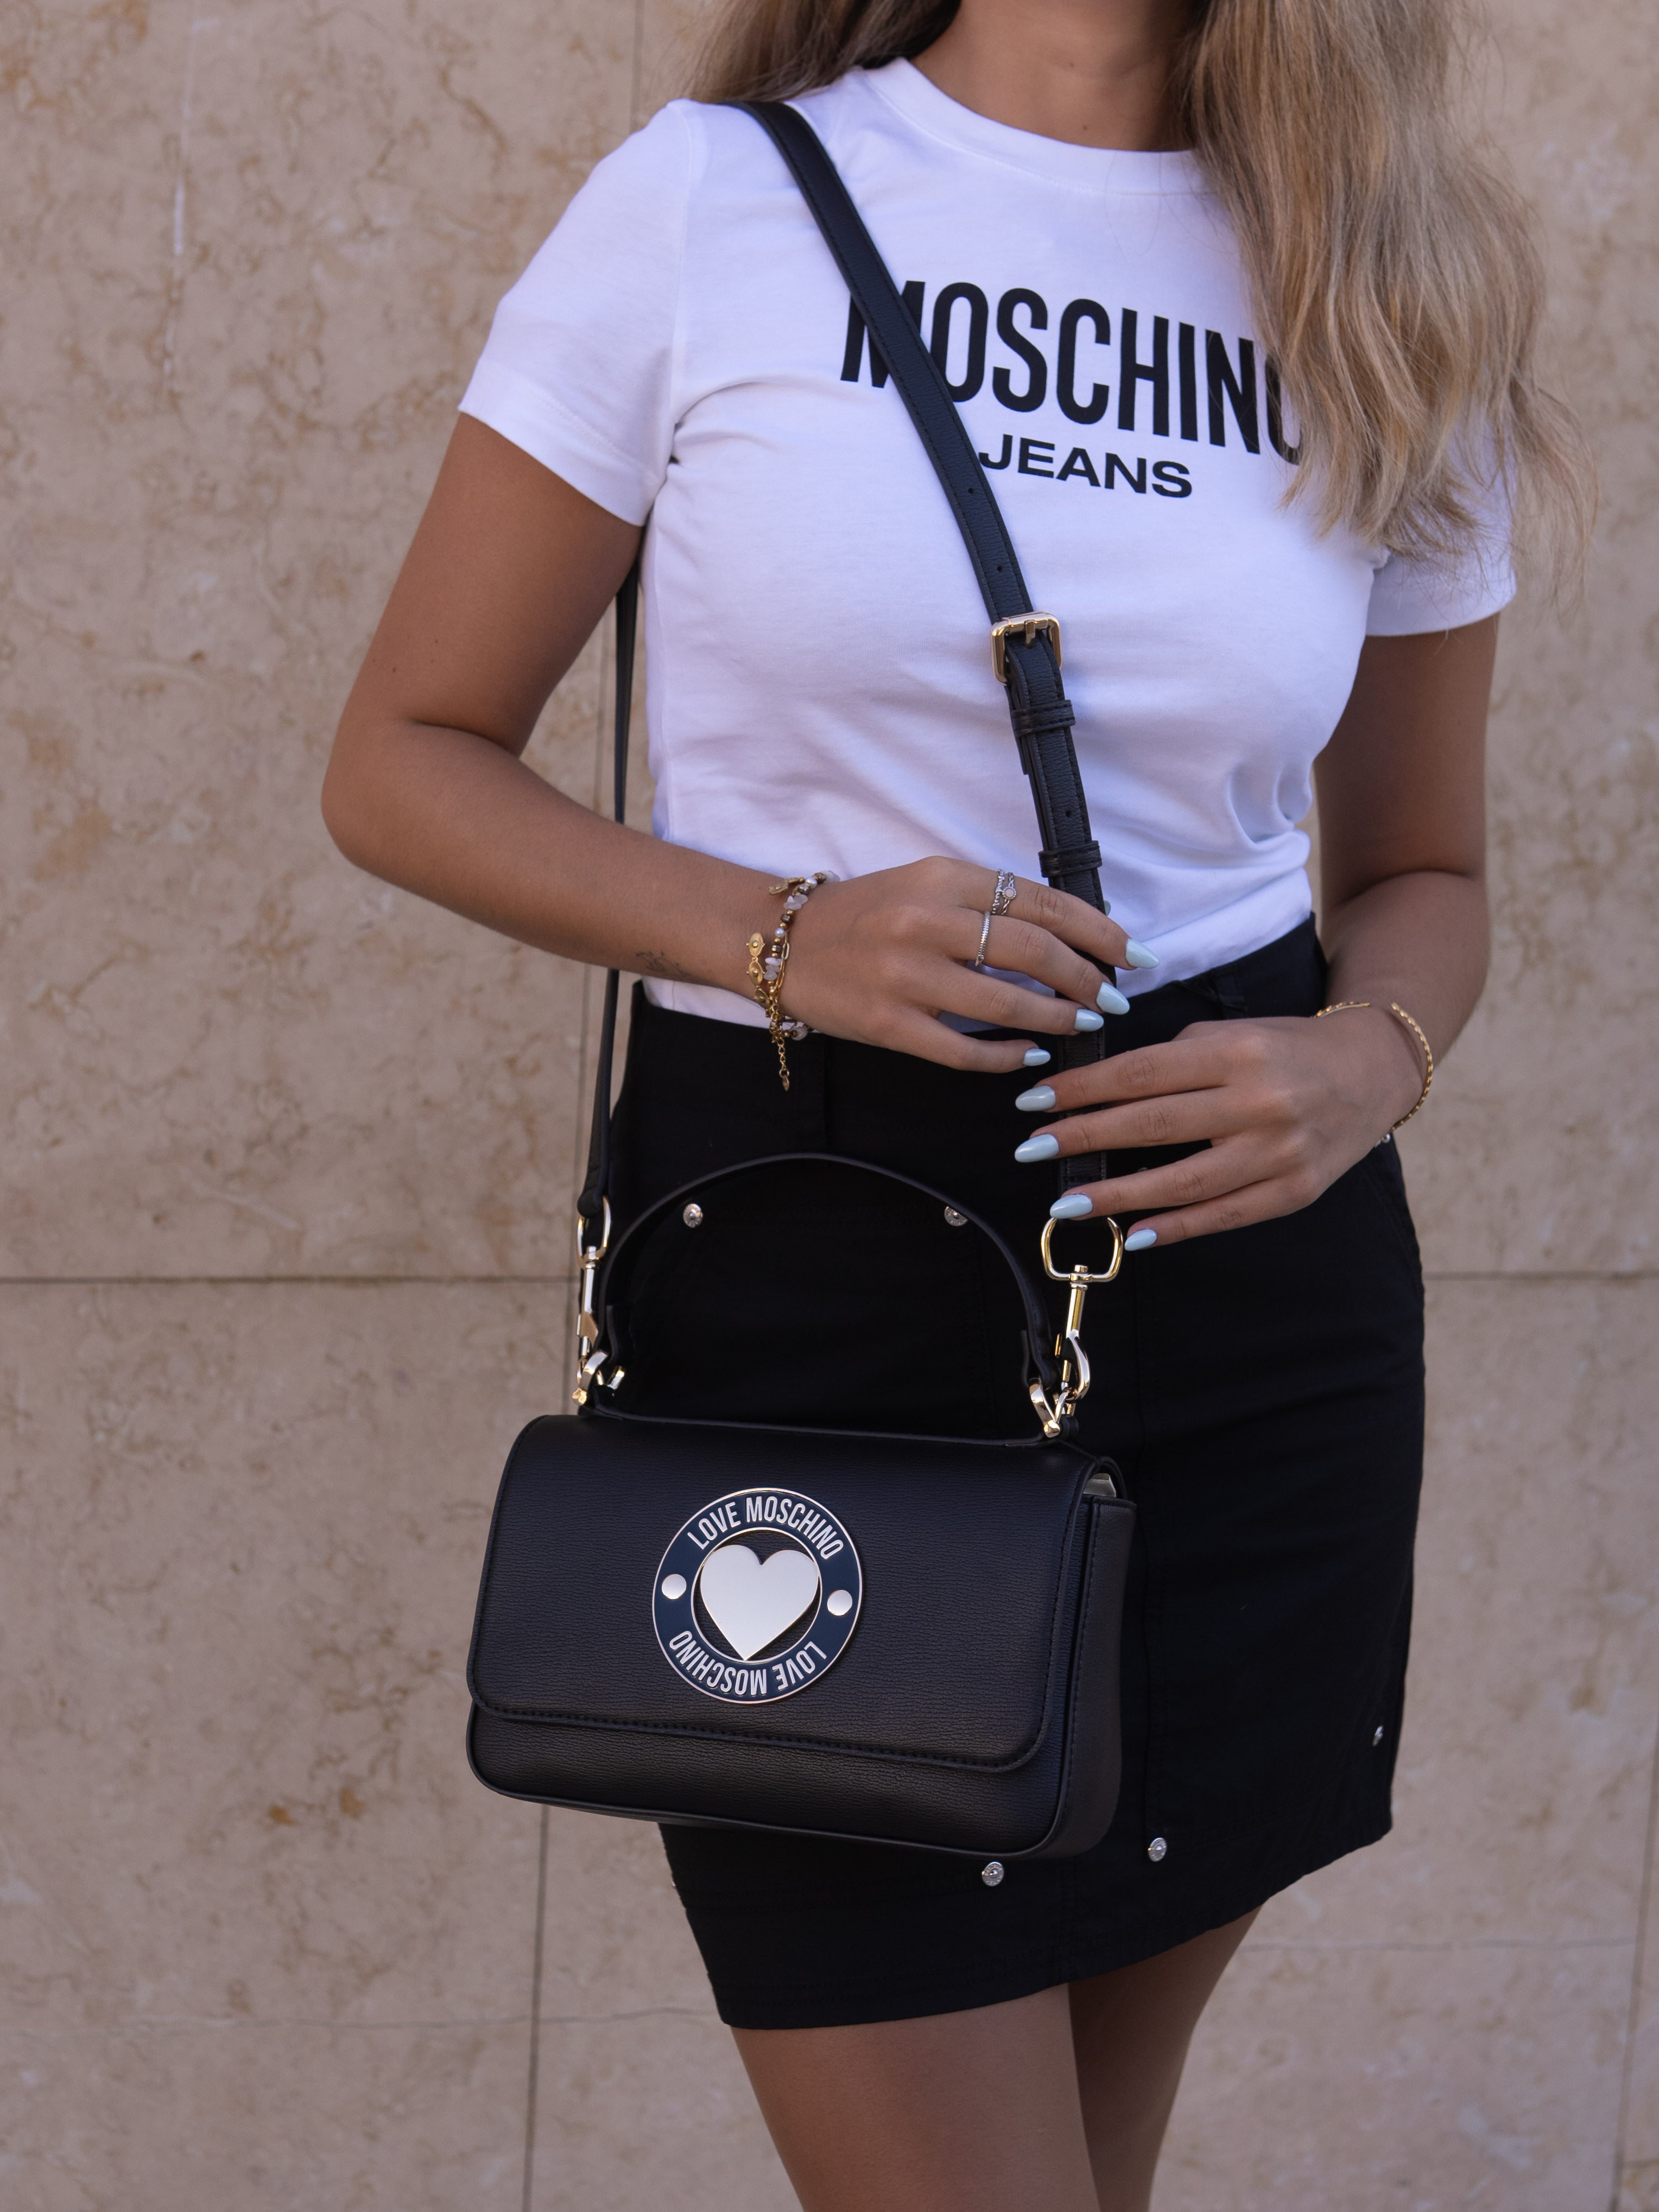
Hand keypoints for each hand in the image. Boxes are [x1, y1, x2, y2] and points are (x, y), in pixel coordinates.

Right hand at [781, 857, 1157, 1070]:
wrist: (781, 944)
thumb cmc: (864, 915)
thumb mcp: (926, 884)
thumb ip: (988, 902)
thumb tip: (1068, 935)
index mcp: (942, 877)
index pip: (1041, 903)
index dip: (1098, 931)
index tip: (1132, 954)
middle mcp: (924, 921)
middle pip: (1033, 953)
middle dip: (1087, 980)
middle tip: (1112, 999)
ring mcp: (905, 976)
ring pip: (1006, 1006)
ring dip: (1057, 1020)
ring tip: (1083, 1025)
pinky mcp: (888, 1023)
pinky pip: (964, 1050)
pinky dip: (1006, 1056)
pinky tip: (1029, 1056)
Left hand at [1015, 1007, 1425, 1246]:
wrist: (1371, 1072)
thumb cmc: (1284, 1048)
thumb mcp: (1232, 1034)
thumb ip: (1174, 1059)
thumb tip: (1101, 1093)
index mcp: (1237, 1052)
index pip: (1142, 1072)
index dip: (1084, 1089)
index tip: (1035, 1101)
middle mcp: (1260, 1102)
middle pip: (1153, 1125)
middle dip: (1084, 1138)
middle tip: (1031, 1149)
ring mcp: (1280, 1152)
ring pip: (1184, 1182)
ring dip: (1117, 1195)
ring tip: (1066, 1202)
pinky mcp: (1295, 1192)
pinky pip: (1223, 1215)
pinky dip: (1175, 1227)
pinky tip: (1131, 1232)